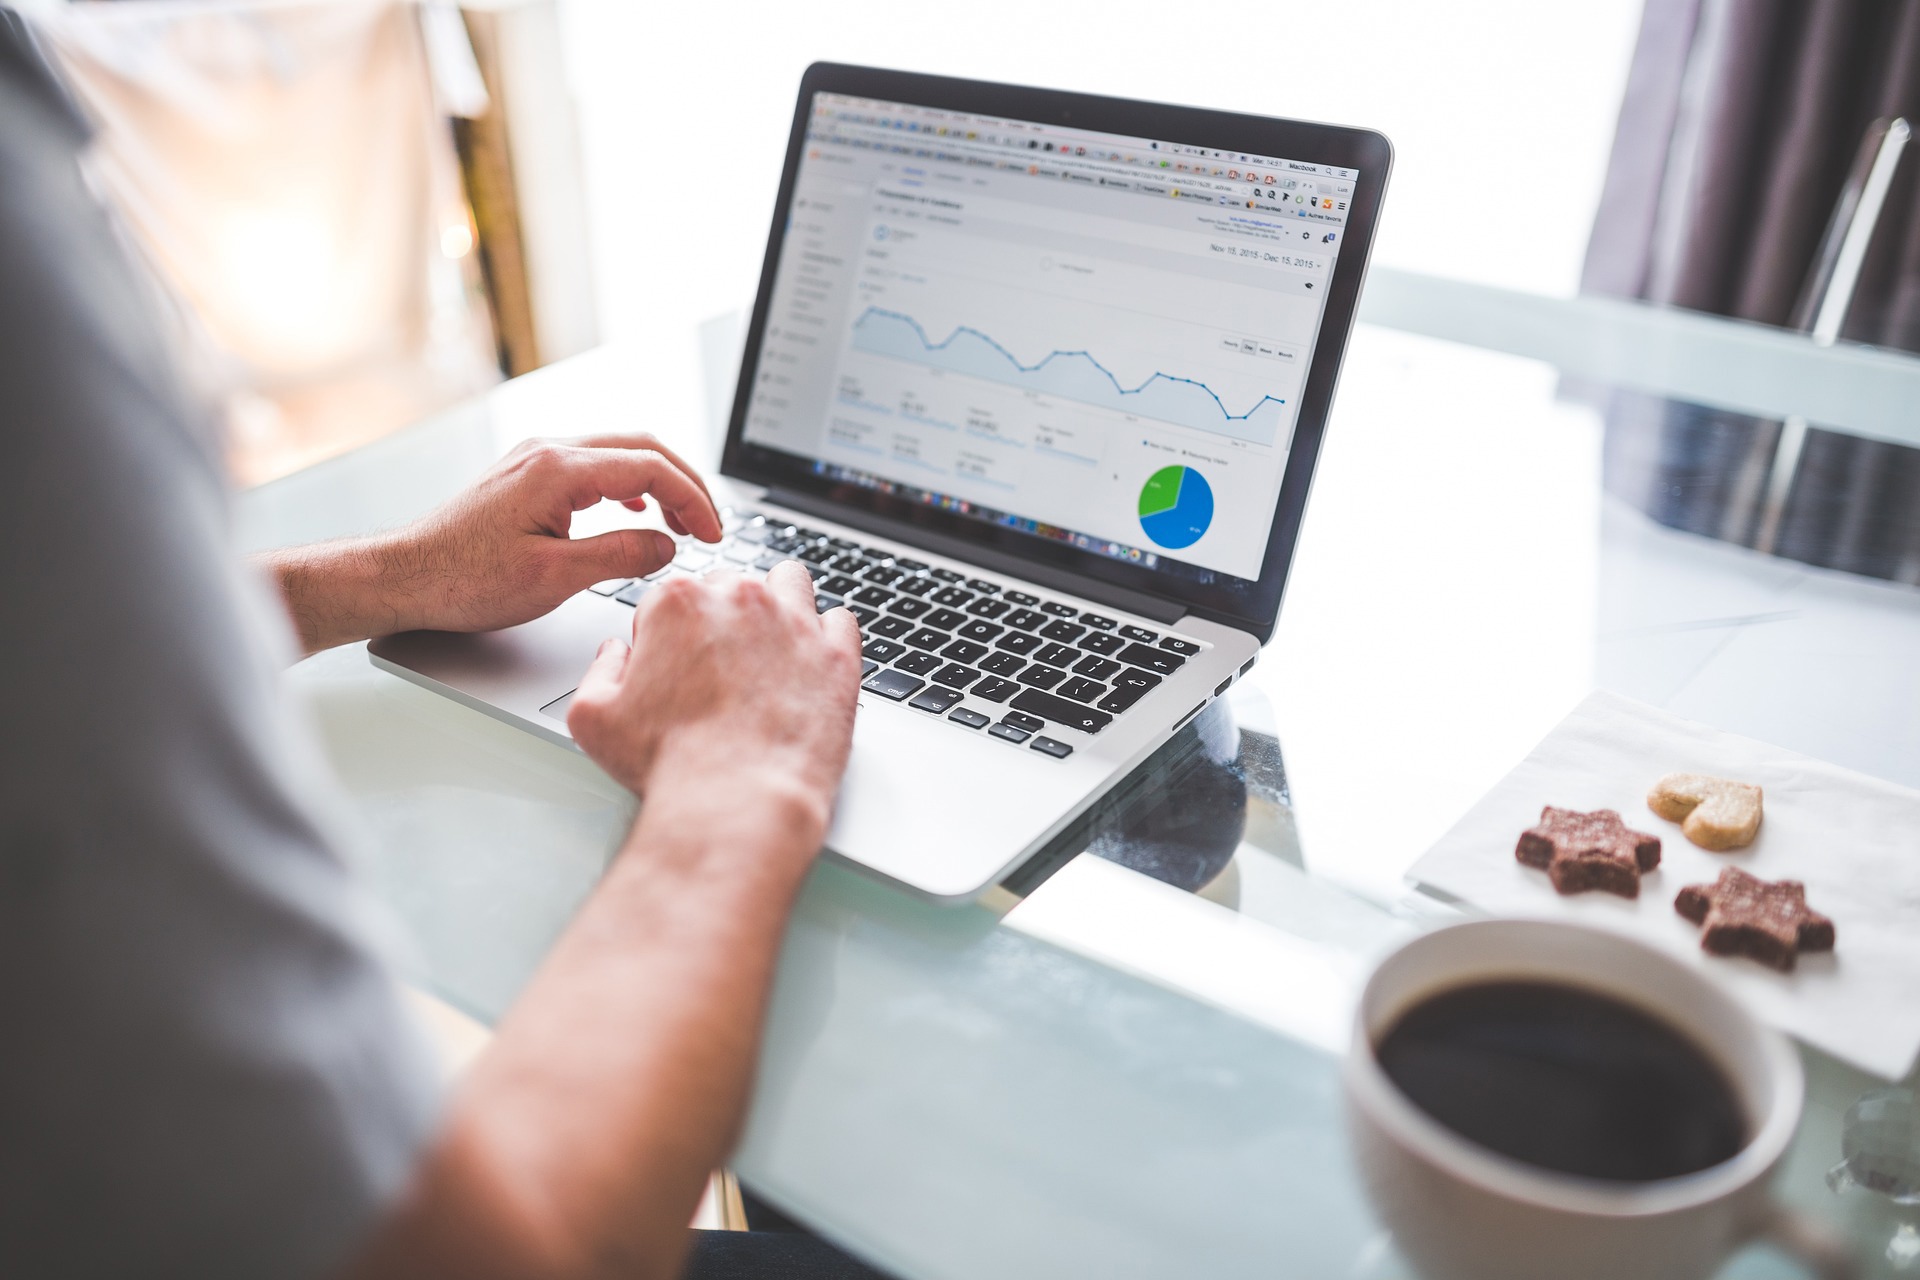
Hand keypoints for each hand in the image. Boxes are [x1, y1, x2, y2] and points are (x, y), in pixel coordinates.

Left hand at [384, 433, 723, 634]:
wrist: (406, 576)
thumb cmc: (463, 580)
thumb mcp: (553, 578)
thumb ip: (619, 556)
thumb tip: (666, 545)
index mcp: (557, 470)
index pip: (650, 467)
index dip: (693, 499)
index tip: (713, 533)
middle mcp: (547, 451)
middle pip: (641, 447)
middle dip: (685, 484)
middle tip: (710, 525)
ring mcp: (536, 458)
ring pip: (619, 452)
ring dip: (659, 483)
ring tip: (681, 522)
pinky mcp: (528, 474)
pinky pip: (594, 465)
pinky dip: (629, 484)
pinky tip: (636, 509)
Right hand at [566, 561, 863, 847]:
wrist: (736, 803)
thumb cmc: (670, 764)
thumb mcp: (593, 718)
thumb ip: (599, 670)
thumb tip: (616, 652)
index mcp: (678, 602)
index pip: (670, 596)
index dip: (667, 634)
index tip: (672, 667)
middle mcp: (739, 600)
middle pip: (729, 587)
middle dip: (721, 618)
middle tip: (719, 668)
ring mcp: (795, 623)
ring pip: (789, 583)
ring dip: (777, 605)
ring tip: (768, 649)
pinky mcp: (837, 655)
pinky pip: (840, 620)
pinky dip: (827, 636)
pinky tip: (811, 663)